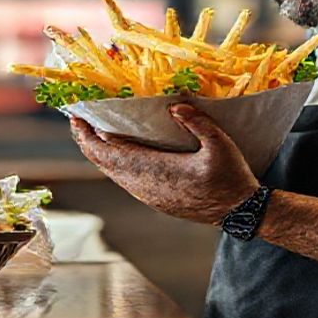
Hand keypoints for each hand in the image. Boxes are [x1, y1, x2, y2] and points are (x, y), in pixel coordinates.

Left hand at [69, 103, 258, 224]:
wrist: (239, 212)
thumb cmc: (231, 177)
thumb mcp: (220, 144)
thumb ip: (198, 123)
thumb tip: (175, 105)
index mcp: (158, 171)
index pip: (113, 154)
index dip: (91, 137)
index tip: (78, 118)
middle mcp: (147, 186)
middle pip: (106, 164)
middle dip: (88, 141)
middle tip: (77, 120)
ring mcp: (150, 196)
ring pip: (113, 174)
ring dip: (100, 154)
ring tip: (91, 133)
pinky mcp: (156, 200)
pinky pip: (125, 181)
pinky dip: (113, 164)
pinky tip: (115, 153)